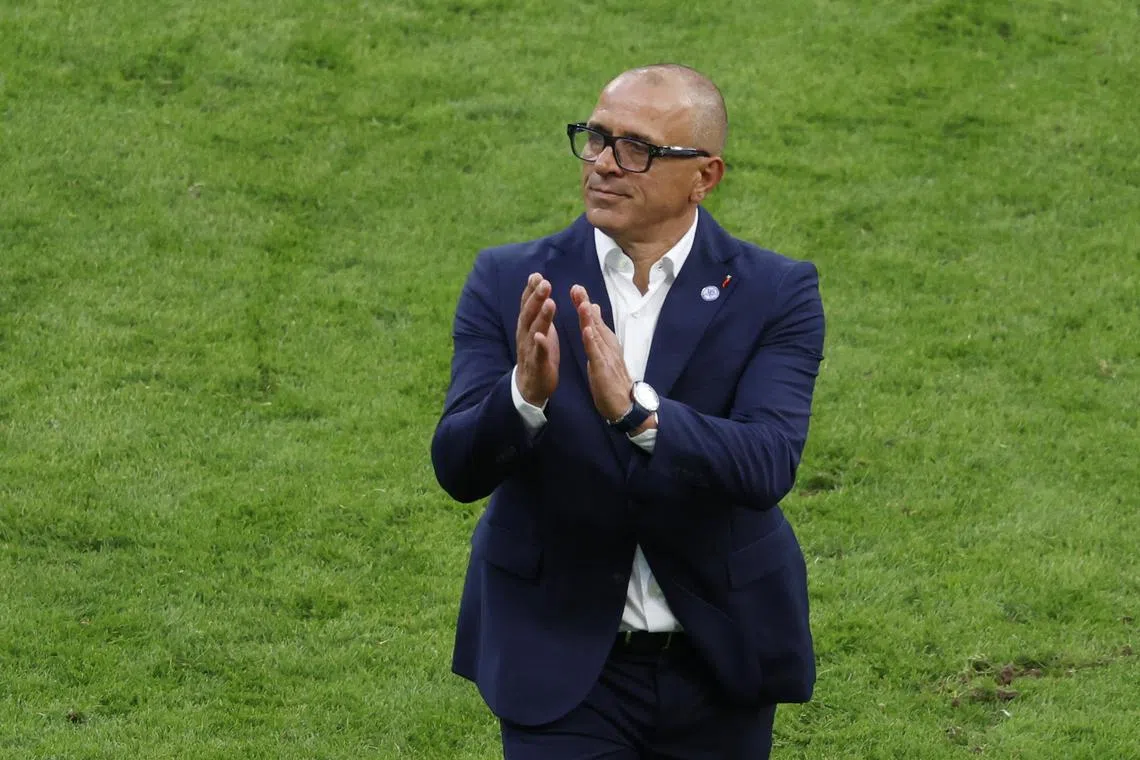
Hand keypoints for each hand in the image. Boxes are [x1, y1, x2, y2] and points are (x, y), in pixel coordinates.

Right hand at [515, 273, 559, 405]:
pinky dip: (539, 345)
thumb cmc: (537, 352)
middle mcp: (525, 335)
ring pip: (535, 330)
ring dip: (541, 316)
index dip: (531, 290)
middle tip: (545, 283)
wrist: (530, 385)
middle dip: (537, 298)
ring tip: (550, 303)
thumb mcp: (538, 327)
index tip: (536, 275)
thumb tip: (540, 285)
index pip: (527, 304)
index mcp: (527, 325)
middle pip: (529, 313)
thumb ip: (538, 309)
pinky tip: (541, 336)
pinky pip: (538, 353)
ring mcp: (530, 349)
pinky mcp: (538, 364)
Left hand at [571, 285, 632, 420]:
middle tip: (577, 288)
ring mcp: (606, 356)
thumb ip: (598, 330)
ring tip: (583, 303)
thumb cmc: (612, 378)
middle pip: (594, 322)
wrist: (624, 403)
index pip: (593, 319)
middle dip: (585, 304)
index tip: (576, 288)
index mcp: (605, 341)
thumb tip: (594, 308)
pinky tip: (587, 331)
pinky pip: (596, 354)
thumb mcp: (603, 351)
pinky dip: (592, 341)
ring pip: (596, 334)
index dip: (584, 303)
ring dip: (589, 318)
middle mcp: (607, 345)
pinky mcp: (603, 369)